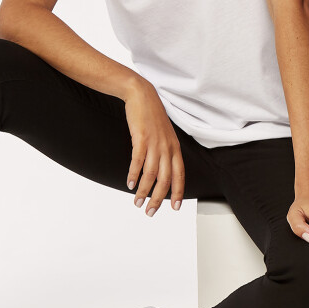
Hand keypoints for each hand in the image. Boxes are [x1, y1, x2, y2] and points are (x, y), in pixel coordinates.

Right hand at [123, 78, 184, 215]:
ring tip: (136, 202)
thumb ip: (165, 152)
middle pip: (166, 179)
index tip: (174, 208)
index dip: (178, 192)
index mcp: (175, 148)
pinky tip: (128, 183)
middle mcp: (168, 147)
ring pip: (151, 174)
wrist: (142, 95)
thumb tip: (161, 171)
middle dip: (158, 199)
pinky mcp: (142, 138)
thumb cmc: (151, 117)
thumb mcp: (164, 135)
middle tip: (150, 212)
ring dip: (143, 191)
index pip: (180, 175)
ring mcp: (155, 143)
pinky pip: (138, 161)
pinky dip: (133, 174)